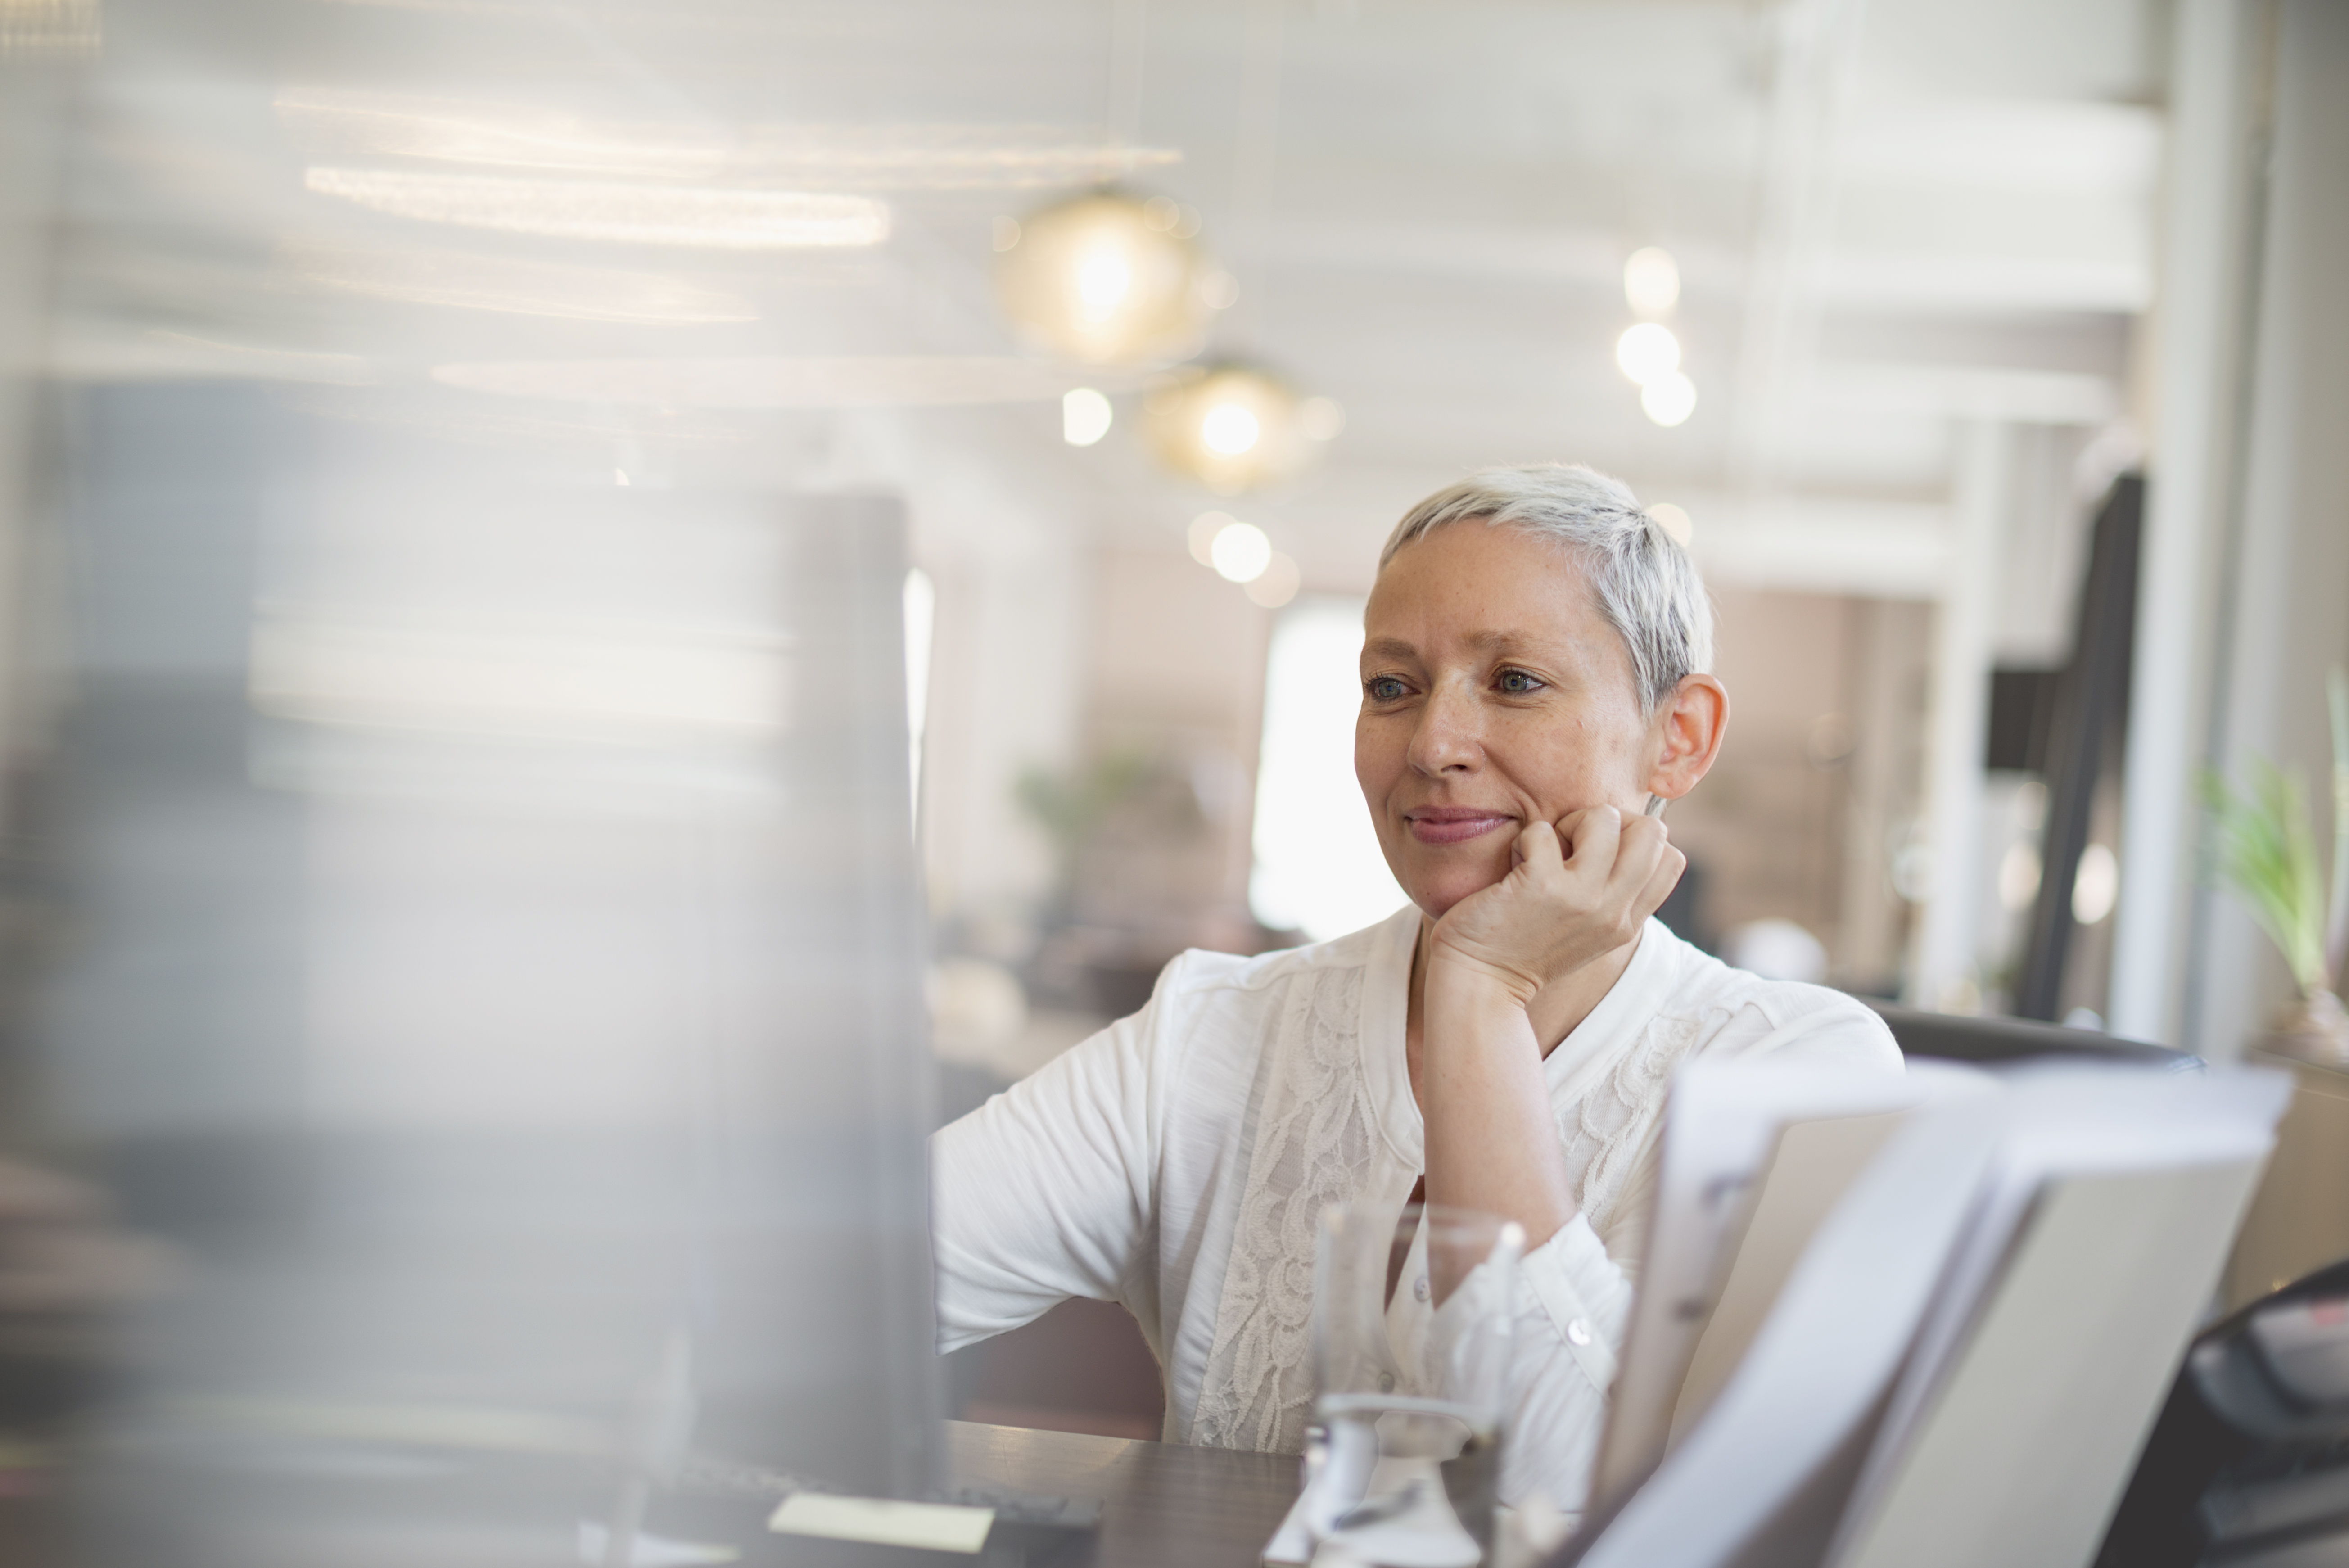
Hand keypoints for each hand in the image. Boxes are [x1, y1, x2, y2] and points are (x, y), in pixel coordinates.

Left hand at [1427, 805, 1683, 1007]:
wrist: (1480, 983)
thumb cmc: (1524, 947)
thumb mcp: (1586, 931)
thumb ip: (1612, 896)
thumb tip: (1623, 834)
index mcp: (1627, 923)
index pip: (1671, 858)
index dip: (1638, 838)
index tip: (1600, 850)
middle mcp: (1612, 912)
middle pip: (1652, 831)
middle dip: (1611, 821)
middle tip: (1574, 844)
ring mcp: (1580, 898)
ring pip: (1604, 817)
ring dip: (1569, 822)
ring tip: (1544, 852)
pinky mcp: (1541, 884)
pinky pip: (1544, 830)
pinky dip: (1526, 838)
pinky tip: (1515, 865)